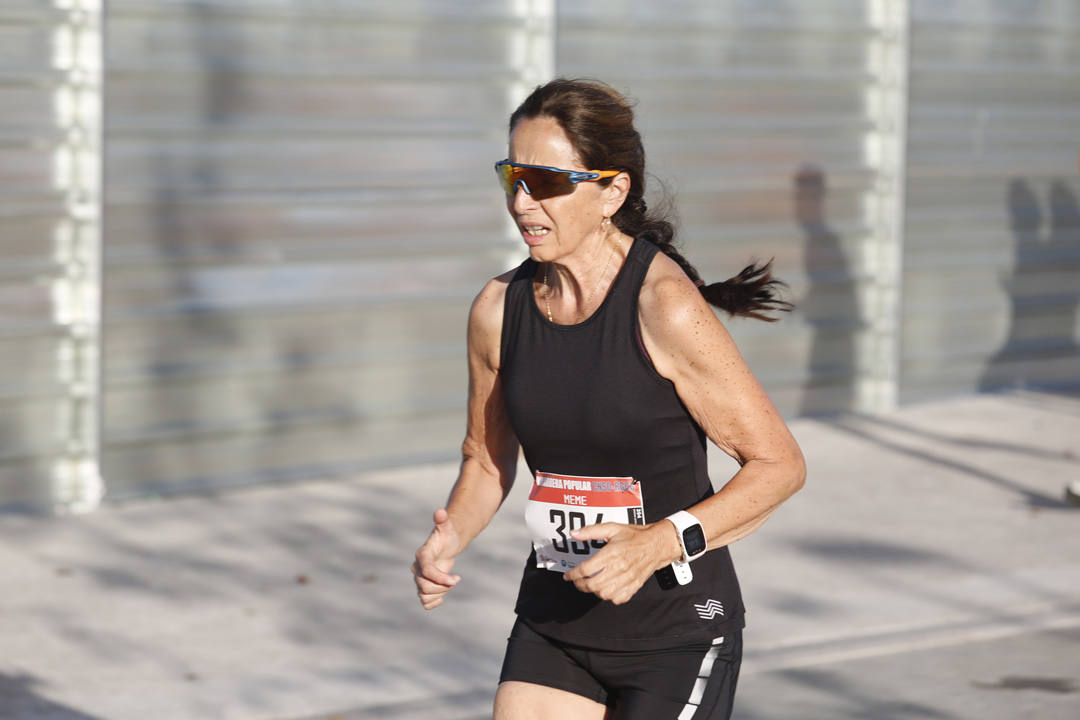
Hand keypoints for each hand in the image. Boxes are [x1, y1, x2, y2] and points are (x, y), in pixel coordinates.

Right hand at [412, 508, 461, 609]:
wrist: (446, 544)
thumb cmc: (447, 535)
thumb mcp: (447, 527)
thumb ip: (442, 520)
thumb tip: (440, 512)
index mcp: (422, 556)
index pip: (426, 571)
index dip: (441, 578)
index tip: (457, 578)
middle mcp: (417, 568)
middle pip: (424, 587)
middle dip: (443, 586)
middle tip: (455, 579)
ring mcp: (419, 578)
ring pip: (424, 596)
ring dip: (440, 594)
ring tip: (450, 584)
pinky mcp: (424, 586)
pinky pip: (425, 602)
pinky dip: (435, 602)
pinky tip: (444, 593)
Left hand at [562, 521, 680, 604]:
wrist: (657, 544)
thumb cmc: (635, 536)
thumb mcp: (612, 528)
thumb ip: (591, 531)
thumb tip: (574, 533)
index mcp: (611, 553)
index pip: (586, 569)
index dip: (573, 574)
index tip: (568, 575)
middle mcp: (619, 568)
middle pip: (592, 584)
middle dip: (580, 584)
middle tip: (577, 581)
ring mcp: (627, 579)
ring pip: (604, 594)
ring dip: (593, 591)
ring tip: (590, 584)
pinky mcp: (634, 586)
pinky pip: (618, 599)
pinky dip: (609, 597)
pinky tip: (606, 589)